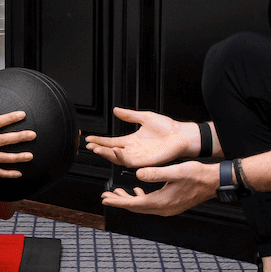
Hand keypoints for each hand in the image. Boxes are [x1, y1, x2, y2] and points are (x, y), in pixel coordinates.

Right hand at [85, 107, 199, 168]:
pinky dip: (120, 157)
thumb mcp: (144, 117)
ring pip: (117, 158)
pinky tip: (114, 150)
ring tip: (97, 149)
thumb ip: (129, 115)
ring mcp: (138, 156)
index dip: (100, 140)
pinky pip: (129, 161)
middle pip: (111, 151)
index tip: (89, 138)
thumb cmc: (167, 127)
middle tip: (89, 146)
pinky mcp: (144, 161)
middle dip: (99, 149)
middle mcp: (133, 150)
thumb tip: (116, 110)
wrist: (180, 135)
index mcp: (132, 140)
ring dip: (106, 154)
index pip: (111, 142)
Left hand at [99, 160, 216, 215]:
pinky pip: (151, 204)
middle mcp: (164, 209)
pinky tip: (138, 190)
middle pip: (136, 207)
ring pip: (143, 206)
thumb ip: (155, 174)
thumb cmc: (198, 175)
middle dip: (120, 201)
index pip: (134, 204)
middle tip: (106, 196)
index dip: (118, 201)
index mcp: (162, 202)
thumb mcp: (175, 171)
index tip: (105, 199)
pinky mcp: (171, 204)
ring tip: (117, 193)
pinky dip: (142, 198)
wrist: (214, 182)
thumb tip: (137, 176)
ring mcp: (168, 208)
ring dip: (129, 200)